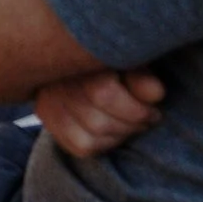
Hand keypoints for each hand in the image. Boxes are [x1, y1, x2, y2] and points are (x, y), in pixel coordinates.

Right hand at [34, 68, 164, 158]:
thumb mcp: (132, 61)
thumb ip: (142, 77)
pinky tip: (113, 132)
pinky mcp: (47, 116)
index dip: (135, 111)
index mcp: (77, 57)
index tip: (153, 111)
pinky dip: (103, 144)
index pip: (102, 95)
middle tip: (147, 119)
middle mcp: (56, 78)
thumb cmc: (117, 59)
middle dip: (130, 126)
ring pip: (88, 138)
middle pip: (97, 122)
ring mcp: (47, 98)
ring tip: (130, 125)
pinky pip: (79, 146)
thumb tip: (155, 93)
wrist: (87, 56)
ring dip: (118, 136)